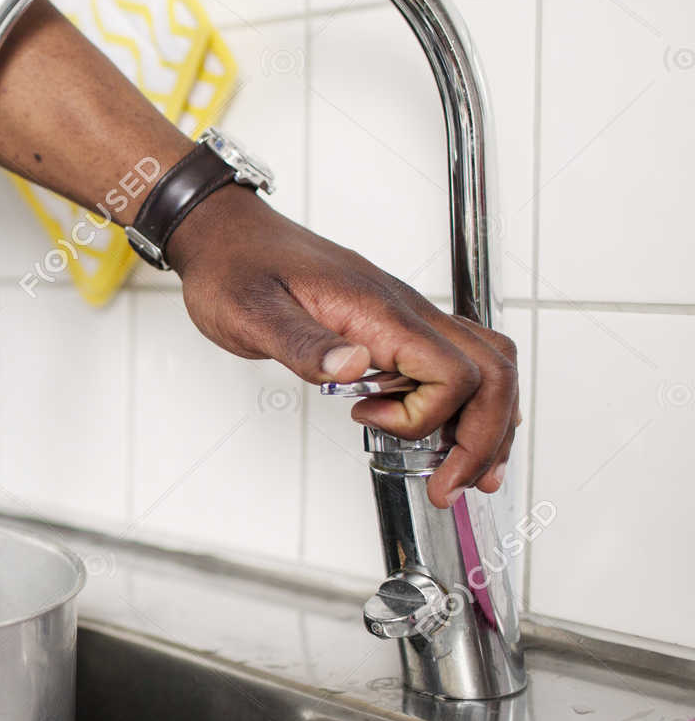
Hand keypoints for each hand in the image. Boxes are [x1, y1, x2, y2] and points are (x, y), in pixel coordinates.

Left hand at [166, 186, 519, 508]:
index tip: (367, 421)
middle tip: (455, 485)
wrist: (229, 236)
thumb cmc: (237, 269)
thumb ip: (304, 344)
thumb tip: (351, 367)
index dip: (425, 417)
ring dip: (489, 421)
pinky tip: (459, 427)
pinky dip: (472, 399)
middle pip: (492, 372)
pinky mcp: (394, 321)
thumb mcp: (252, 313)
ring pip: (488, 363)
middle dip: (483, 437)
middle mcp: (404, 310)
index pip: (452, 373)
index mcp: (378, 312)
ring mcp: (405, 315)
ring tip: (472, 470)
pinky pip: (460, 356)